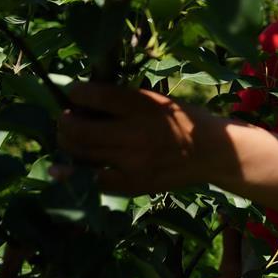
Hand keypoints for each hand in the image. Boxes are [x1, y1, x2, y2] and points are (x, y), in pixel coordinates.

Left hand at [56, 83, 205, 194]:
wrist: (212, 151)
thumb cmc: (183, 120)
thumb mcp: (157, 99)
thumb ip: (123, 100)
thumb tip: (83, 102)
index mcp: (142, 104)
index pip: (93, 95)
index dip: (76, 93)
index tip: (74, 94)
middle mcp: (134, 132)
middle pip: (77, 127)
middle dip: (64, 121)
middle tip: (66, 118)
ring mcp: (132, 161)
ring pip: (80, 152)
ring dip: (68, 143)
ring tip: (72, 137)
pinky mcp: (133, 184)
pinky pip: (94, 178)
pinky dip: (83, 170)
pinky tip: (80, 164)